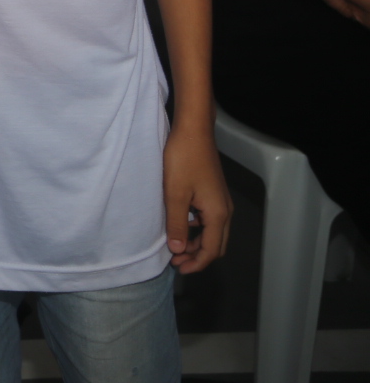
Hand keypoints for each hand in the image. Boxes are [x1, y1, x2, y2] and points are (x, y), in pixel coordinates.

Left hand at [163, 122, 230, 273]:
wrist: (193, 131)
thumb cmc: (183, 160)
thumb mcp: (175, 194)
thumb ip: (177, 224)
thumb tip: (178, 250)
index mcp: (218, 215)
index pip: (211, 250)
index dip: (196, 263)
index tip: (177, 269)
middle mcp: (225, 211)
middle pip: (216, 245)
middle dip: (197, 257)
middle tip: (175, 261)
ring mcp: (221, 202)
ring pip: (213, 233)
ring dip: (196, 243)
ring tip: (175, 245)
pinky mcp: (214, 193)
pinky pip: (209, 220)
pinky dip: (197, 229)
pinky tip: (180, 224)